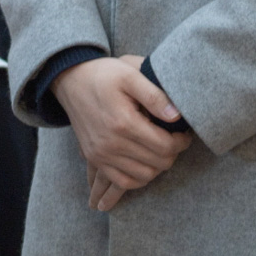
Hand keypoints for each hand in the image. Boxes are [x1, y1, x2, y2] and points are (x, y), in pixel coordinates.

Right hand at [53, 56, 189, 210]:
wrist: (71, 81)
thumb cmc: (104, 74)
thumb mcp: (130, 73)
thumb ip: (155, 95)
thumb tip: (177, 116)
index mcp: (124, 122)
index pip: (165, 146)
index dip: (181, 141)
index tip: (184, 132)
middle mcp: (111, 143)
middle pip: (157, 164)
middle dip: (173, 153)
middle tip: (175, 139)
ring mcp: (101, 154)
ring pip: (143, 176)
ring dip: (158, 166)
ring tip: (161, 148)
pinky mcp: (94, 159)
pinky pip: (123, 182)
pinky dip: (139, 177)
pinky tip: (145, 162)